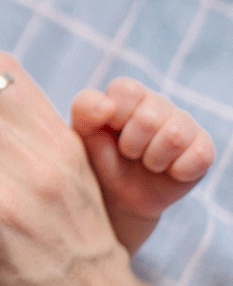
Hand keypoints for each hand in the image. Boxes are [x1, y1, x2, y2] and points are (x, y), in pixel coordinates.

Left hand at [71, 78, 214, 253]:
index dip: (114, 118)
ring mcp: (185, 124)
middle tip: (127, 153)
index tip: (109, 132)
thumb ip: (85, 108)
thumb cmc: (98, 157)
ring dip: (152, 159)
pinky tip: (166, 172)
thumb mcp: (82, 132)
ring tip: (145, 163)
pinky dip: (177, 171)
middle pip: (149, 118)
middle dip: (130, 145)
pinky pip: (198, 156)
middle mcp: (159, 103)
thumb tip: (107, 105)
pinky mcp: (203, 149)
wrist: (116, 195)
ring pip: (174, 136)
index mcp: (129, 93)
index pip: (127, 91)